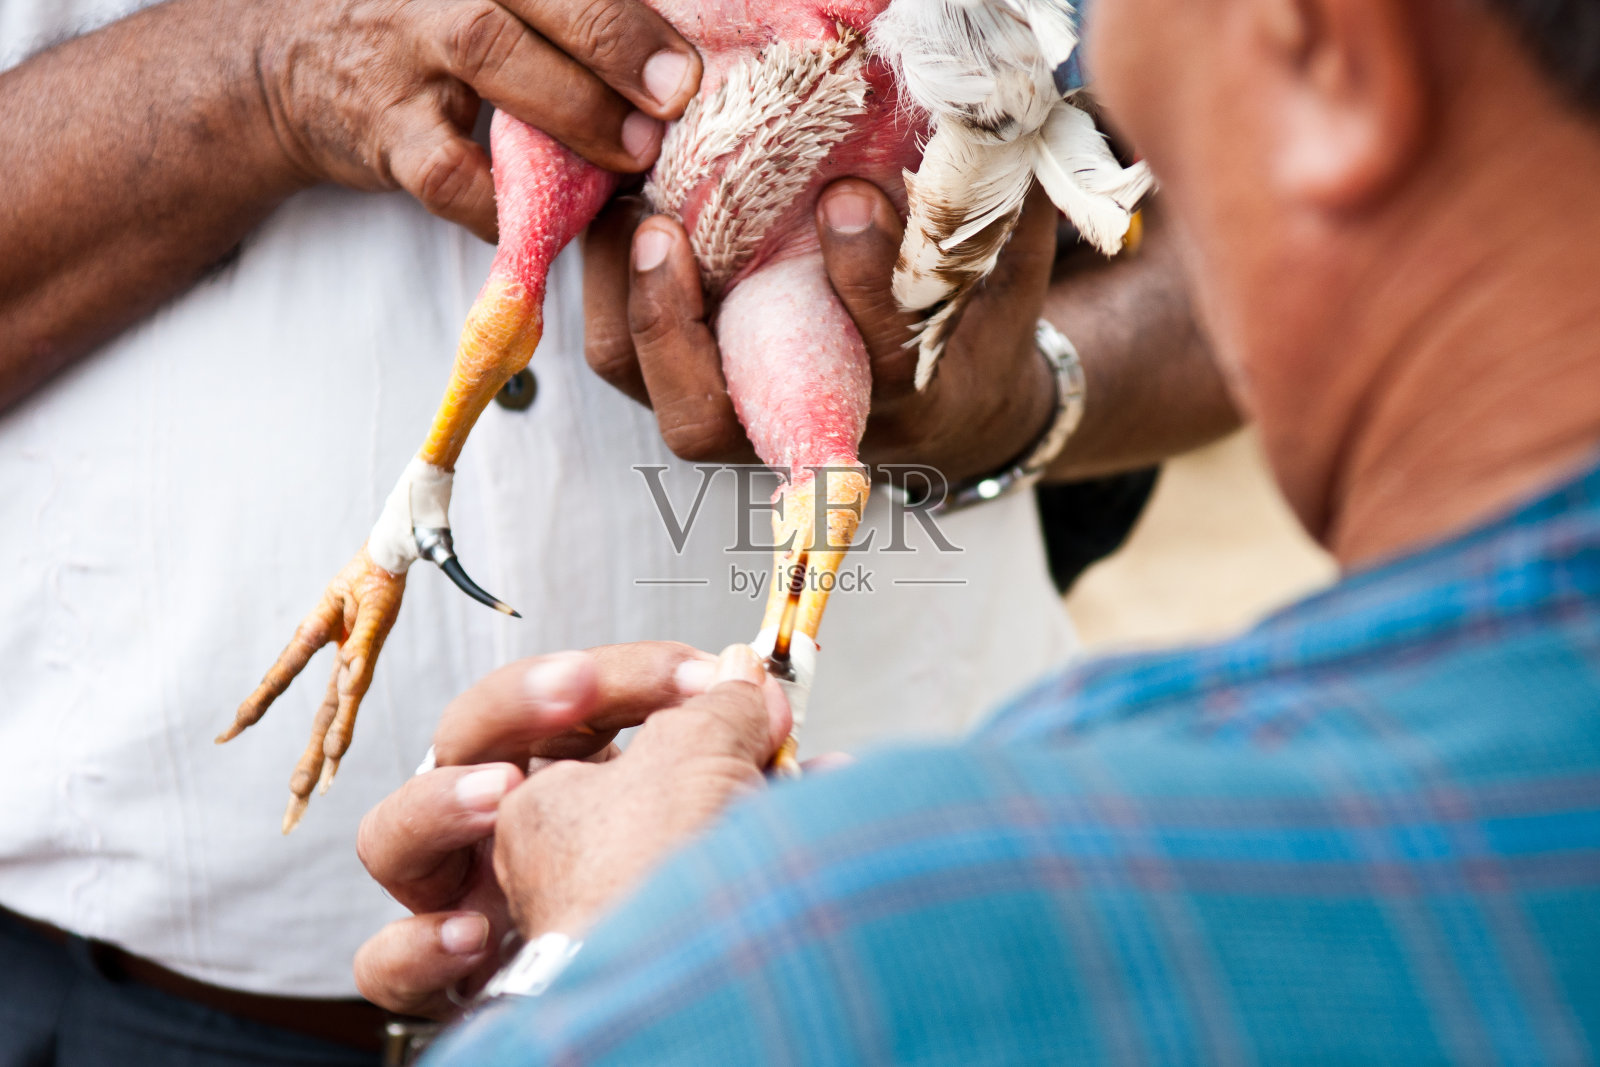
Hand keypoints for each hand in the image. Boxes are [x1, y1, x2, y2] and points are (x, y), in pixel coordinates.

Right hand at [256, 0, 702, 240]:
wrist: (291, 59)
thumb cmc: (429, 25)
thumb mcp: (495, 2)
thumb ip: (565, 16)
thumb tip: (676, 64)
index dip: (630, 10)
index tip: (690, 54)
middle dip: (615, 42)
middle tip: (676, 93)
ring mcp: (404, 47)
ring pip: (491, 57)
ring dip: (575, 109)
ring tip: (632, 153)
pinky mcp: (382, 129)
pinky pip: (449, 173)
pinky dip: (506, 202)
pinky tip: (550, 218)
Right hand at [351, 641, 785, 1016]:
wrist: (689, 1021)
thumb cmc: (712, 913)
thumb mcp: (727, 796)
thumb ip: (730, 729)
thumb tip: (744, 674)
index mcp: (575, 785)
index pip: (567, 699)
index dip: (623, 674)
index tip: (696, 673)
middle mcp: (509, 840)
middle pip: (465, 739)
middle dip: (518, 699)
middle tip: (577, 687)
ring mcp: (468, 906)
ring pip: (393, 837)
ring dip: (438, 802)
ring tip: (496, 794)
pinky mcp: (448, 984)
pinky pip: (385, 961)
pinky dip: (416, 945)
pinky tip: (470, 936)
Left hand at [581, 181, 1058, 484]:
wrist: (947, 406)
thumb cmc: (974, 325)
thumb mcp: (1009, 272)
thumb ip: (1005, 212)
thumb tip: (1012, 112)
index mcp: (904, 400)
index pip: (877, 361)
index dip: (861, 282)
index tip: (852, 197)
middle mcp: (805, 426)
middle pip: (705, 422)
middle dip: (674, 330)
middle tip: (661, 229)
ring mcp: (742, 416)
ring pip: (649, 391)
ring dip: (621, 304)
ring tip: (619, 205)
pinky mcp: (700, 386)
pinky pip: (627, 356)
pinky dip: (606, 286)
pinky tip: (611, 206)